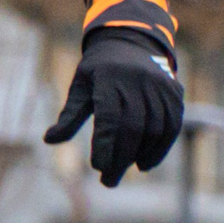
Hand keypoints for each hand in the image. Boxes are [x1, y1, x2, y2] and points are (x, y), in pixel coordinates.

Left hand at [43, 30, 182, 187]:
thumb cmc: (98, 70)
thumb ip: (69, 115)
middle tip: (108, 180)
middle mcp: (136, 81)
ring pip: (154, 129)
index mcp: (108, 78)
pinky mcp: (175, 93)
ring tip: (122, 171)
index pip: (109, 119)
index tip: (97, 168)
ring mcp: (159, 87)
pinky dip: (160, 149)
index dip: (105, 146)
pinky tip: (144, 164)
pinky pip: (171, 126)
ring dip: (139, 156)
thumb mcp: (80, 87)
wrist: (130, 41)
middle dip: (120, 158)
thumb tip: (49, 140)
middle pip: (132, 128)